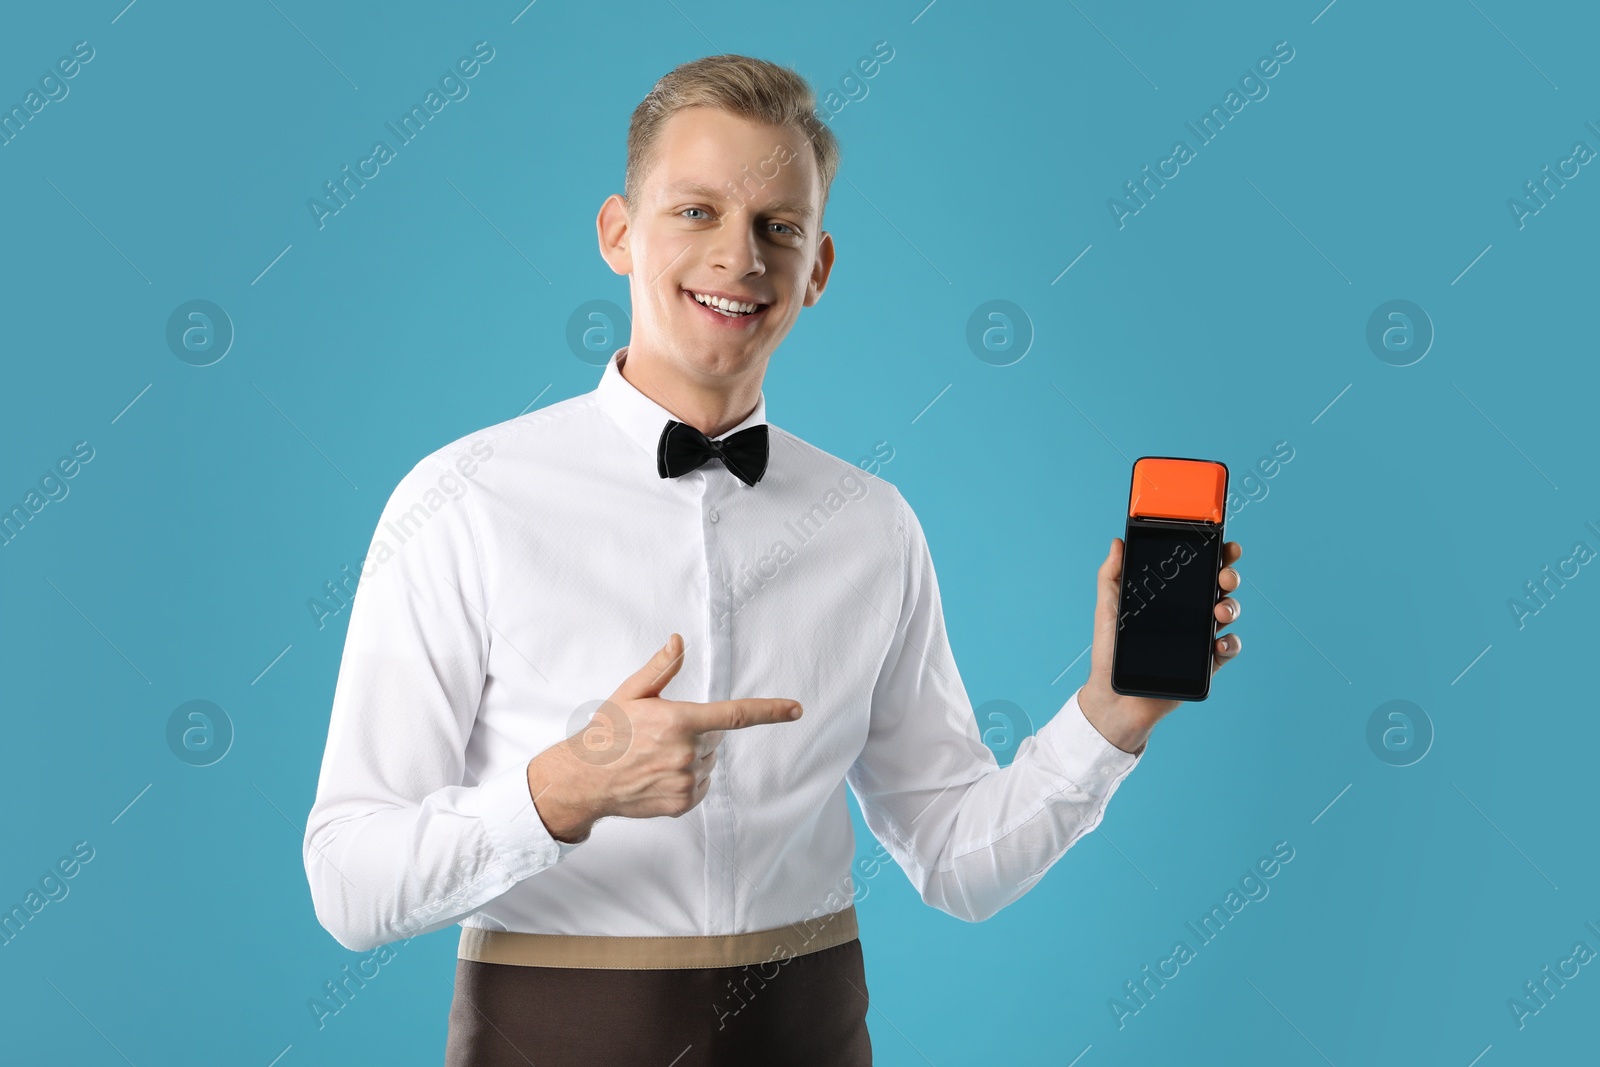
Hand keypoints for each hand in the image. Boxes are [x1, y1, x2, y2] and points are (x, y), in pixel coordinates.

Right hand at [526, 633, 802, 842]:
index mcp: (679, 721)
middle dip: (696, 733)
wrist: (584, 779)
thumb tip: (678, 641)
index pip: (736, 715)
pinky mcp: (682, 802)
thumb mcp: (632, 694)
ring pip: (707, 762)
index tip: (795, 709)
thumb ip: (661, 668)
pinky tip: (657, 774)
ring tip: (653, 757)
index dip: (770, 711)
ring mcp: (686, 781)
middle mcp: (687, 753)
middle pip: (714, 738)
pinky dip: (686, 779)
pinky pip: (699, 785)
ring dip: (690, 757)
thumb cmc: (607, 733)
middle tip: (659, 735)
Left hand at [1076, 538, 1243, 754]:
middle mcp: (1188, 613)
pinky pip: (1227, 648)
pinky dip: (1229, 643)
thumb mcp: (1108, 609)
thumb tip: (1118, 543)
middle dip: (1229, 576)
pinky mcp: (1205, 663)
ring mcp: (1199, 637)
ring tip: (1219, 611)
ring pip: (1227, 613)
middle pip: (1218, 587)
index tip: (1224, 545)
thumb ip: (1111, 575)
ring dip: (1231, 607)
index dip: (1214, 555)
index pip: (1196, 570)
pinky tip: (1218, 643)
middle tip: (1224, 576)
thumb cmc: (1109, 651)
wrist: (1115, 695)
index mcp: (1169, 597)